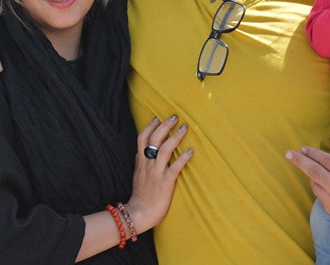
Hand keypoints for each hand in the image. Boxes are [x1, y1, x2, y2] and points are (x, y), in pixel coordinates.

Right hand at [127, 115, 193, 232]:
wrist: (139, 213)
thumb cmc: (140, 196)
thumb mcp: (137, 175)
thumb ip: (141, 163)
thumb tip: (142, 153)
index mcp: (140, 162)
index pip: (142, 138)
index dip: (150, 126)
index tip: (157, 117)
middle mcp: (147, 164)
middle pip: (154, 139)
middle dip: (164, 126)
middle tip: (175, 117)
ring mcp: (156, 172)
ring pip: (165, 149)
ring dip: (175, 137)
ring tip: (184, 128)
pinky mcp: (165, 182)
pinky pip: (175, 167)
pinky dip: (183, 158)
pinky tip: (191, 151)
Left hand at [286, 137, 329, 228]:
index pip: (325, 161)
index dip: (313, 153)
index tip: (303, 147)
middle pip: (314, 173)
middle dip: (300, 161)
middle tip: (288, 154)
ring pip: (316, 186)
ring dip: (311, 175)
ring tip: (311, 166)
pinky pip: (321, 199)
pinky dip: (319, 188)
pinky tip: (321, 181)